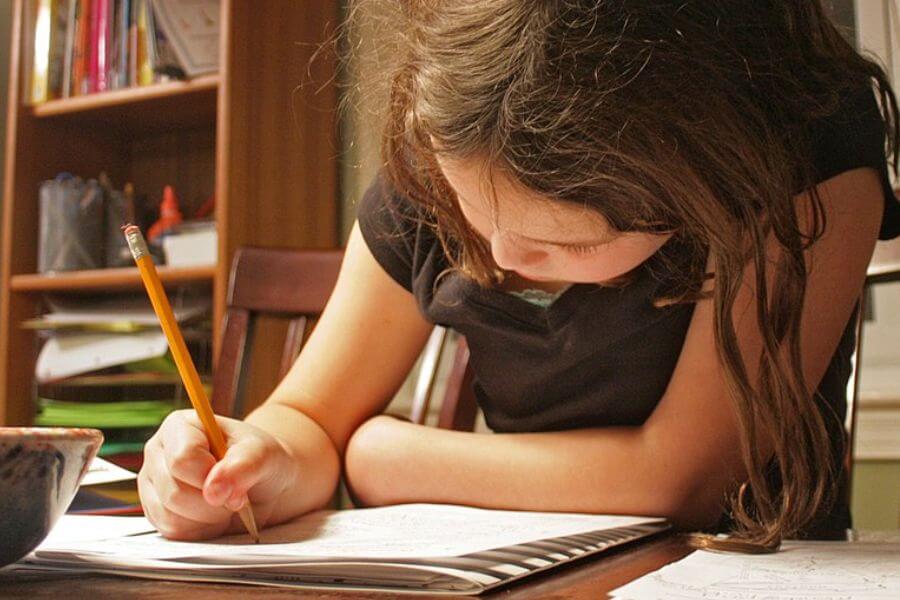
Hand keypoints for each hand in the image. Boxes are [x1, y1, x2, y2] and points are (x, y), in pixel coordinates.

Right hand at [138, 409, 297, 539]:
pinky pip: (172, 532)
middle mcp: (159, 453)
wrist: (267, 485)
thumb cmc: (262, 461)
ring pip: (170, 515)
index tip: (235, 481)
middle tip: (235, 494)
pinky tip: (215, 516)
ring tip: (225, 503)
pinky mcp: (156, 513)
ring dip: (208, 518)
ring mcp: (153, 484)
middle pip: (174, 492)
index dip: (210, 477)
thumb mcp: (264, 454)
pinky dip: (200, 530)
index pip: (182, 459)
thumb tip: (214, 490)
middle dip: (213, 502)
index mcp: (180, 427)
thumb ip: (243, 465)